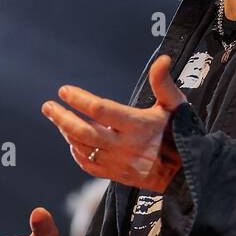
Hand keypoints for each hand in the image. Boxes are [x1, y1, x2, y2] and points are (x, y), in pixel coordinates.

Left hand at [42, 55, 185, 192]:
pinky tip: (71, 140)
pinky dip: (76, 152)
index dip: (80, 99)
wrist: (188, 174)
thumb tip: (162, 59)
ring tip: (57, 118)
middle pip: (84, 132)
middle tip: (47, 106)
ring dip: (67, 132)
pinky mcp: (117, 176)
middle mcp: (125, 146)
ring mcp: (119, 164)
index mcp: (138, 126)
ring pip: (83, 148)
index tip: (64, 90)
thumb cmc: (182, 134)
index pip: (101, 110)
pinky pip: (89, 165)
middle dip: (62, 118)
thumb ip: (164, 83)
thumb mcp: (177, 106)